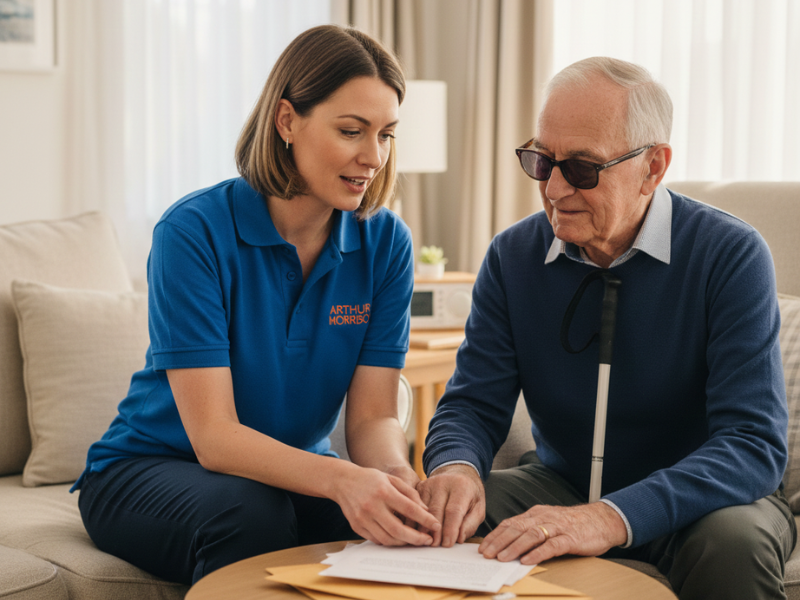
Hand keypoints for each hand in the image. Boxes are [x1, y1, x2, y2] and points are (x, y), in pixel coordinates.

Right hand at [332, 465, 440, 546]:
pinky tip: (398, 538)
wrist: (343, 481)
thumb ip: (410, 493)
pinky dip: (389, 542)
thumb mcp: (391, 479)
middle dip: (416, 538)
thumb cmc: (371, 479)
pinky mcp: (356, 526)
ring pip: (387, 539)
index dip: (425, 519)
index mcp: (384, 491)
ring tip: (414, 540)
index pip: (409, 509)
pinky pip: (376, 540)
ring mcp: (363, 518)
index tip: (436, 525)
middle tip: (428, 540)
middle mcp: (372, 506)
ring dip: (404, 542)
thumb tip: (425, 511)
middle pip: (398, 530)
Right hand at [416, 464, 484, 546]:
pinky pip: (414, 506)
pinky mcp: (418, 487)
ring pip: (422, 510)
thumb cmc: (470, 494)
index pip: (453, 511)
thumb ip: (470, 523)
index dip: (450, 530)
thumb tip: (458, 538)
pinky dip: (414, 520)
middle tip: (435, 546)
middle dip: (434, 532)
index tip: (447, 545)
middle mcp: (442, 482)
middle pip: (435, 511)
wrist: (458, 472)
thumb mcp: (478, 507)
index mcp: (461, 486)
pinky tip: (417, 532)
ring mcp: (428, 484)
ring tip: (425, 542)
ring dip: (422, 528)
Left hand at [478, 502, 627, 564]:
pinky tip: (527, 560)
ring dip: (514, 547)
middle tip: (486, 554)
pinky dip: (537, 553)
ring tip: (502, 558)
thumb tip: (509, 544)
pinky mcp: (570, 538)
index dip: (496, 535)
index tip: (483, 547)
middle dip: (499, 542)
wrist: (602, 520)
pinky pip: (551, 545)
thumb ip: (531, 530)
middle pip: (517, 528)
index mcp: (536, 514)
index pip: (511, 523)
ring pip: (531, 535)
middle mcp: (544, 518)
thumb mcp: (548, 522)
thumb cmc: (573, 524)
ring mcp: (557, 527)